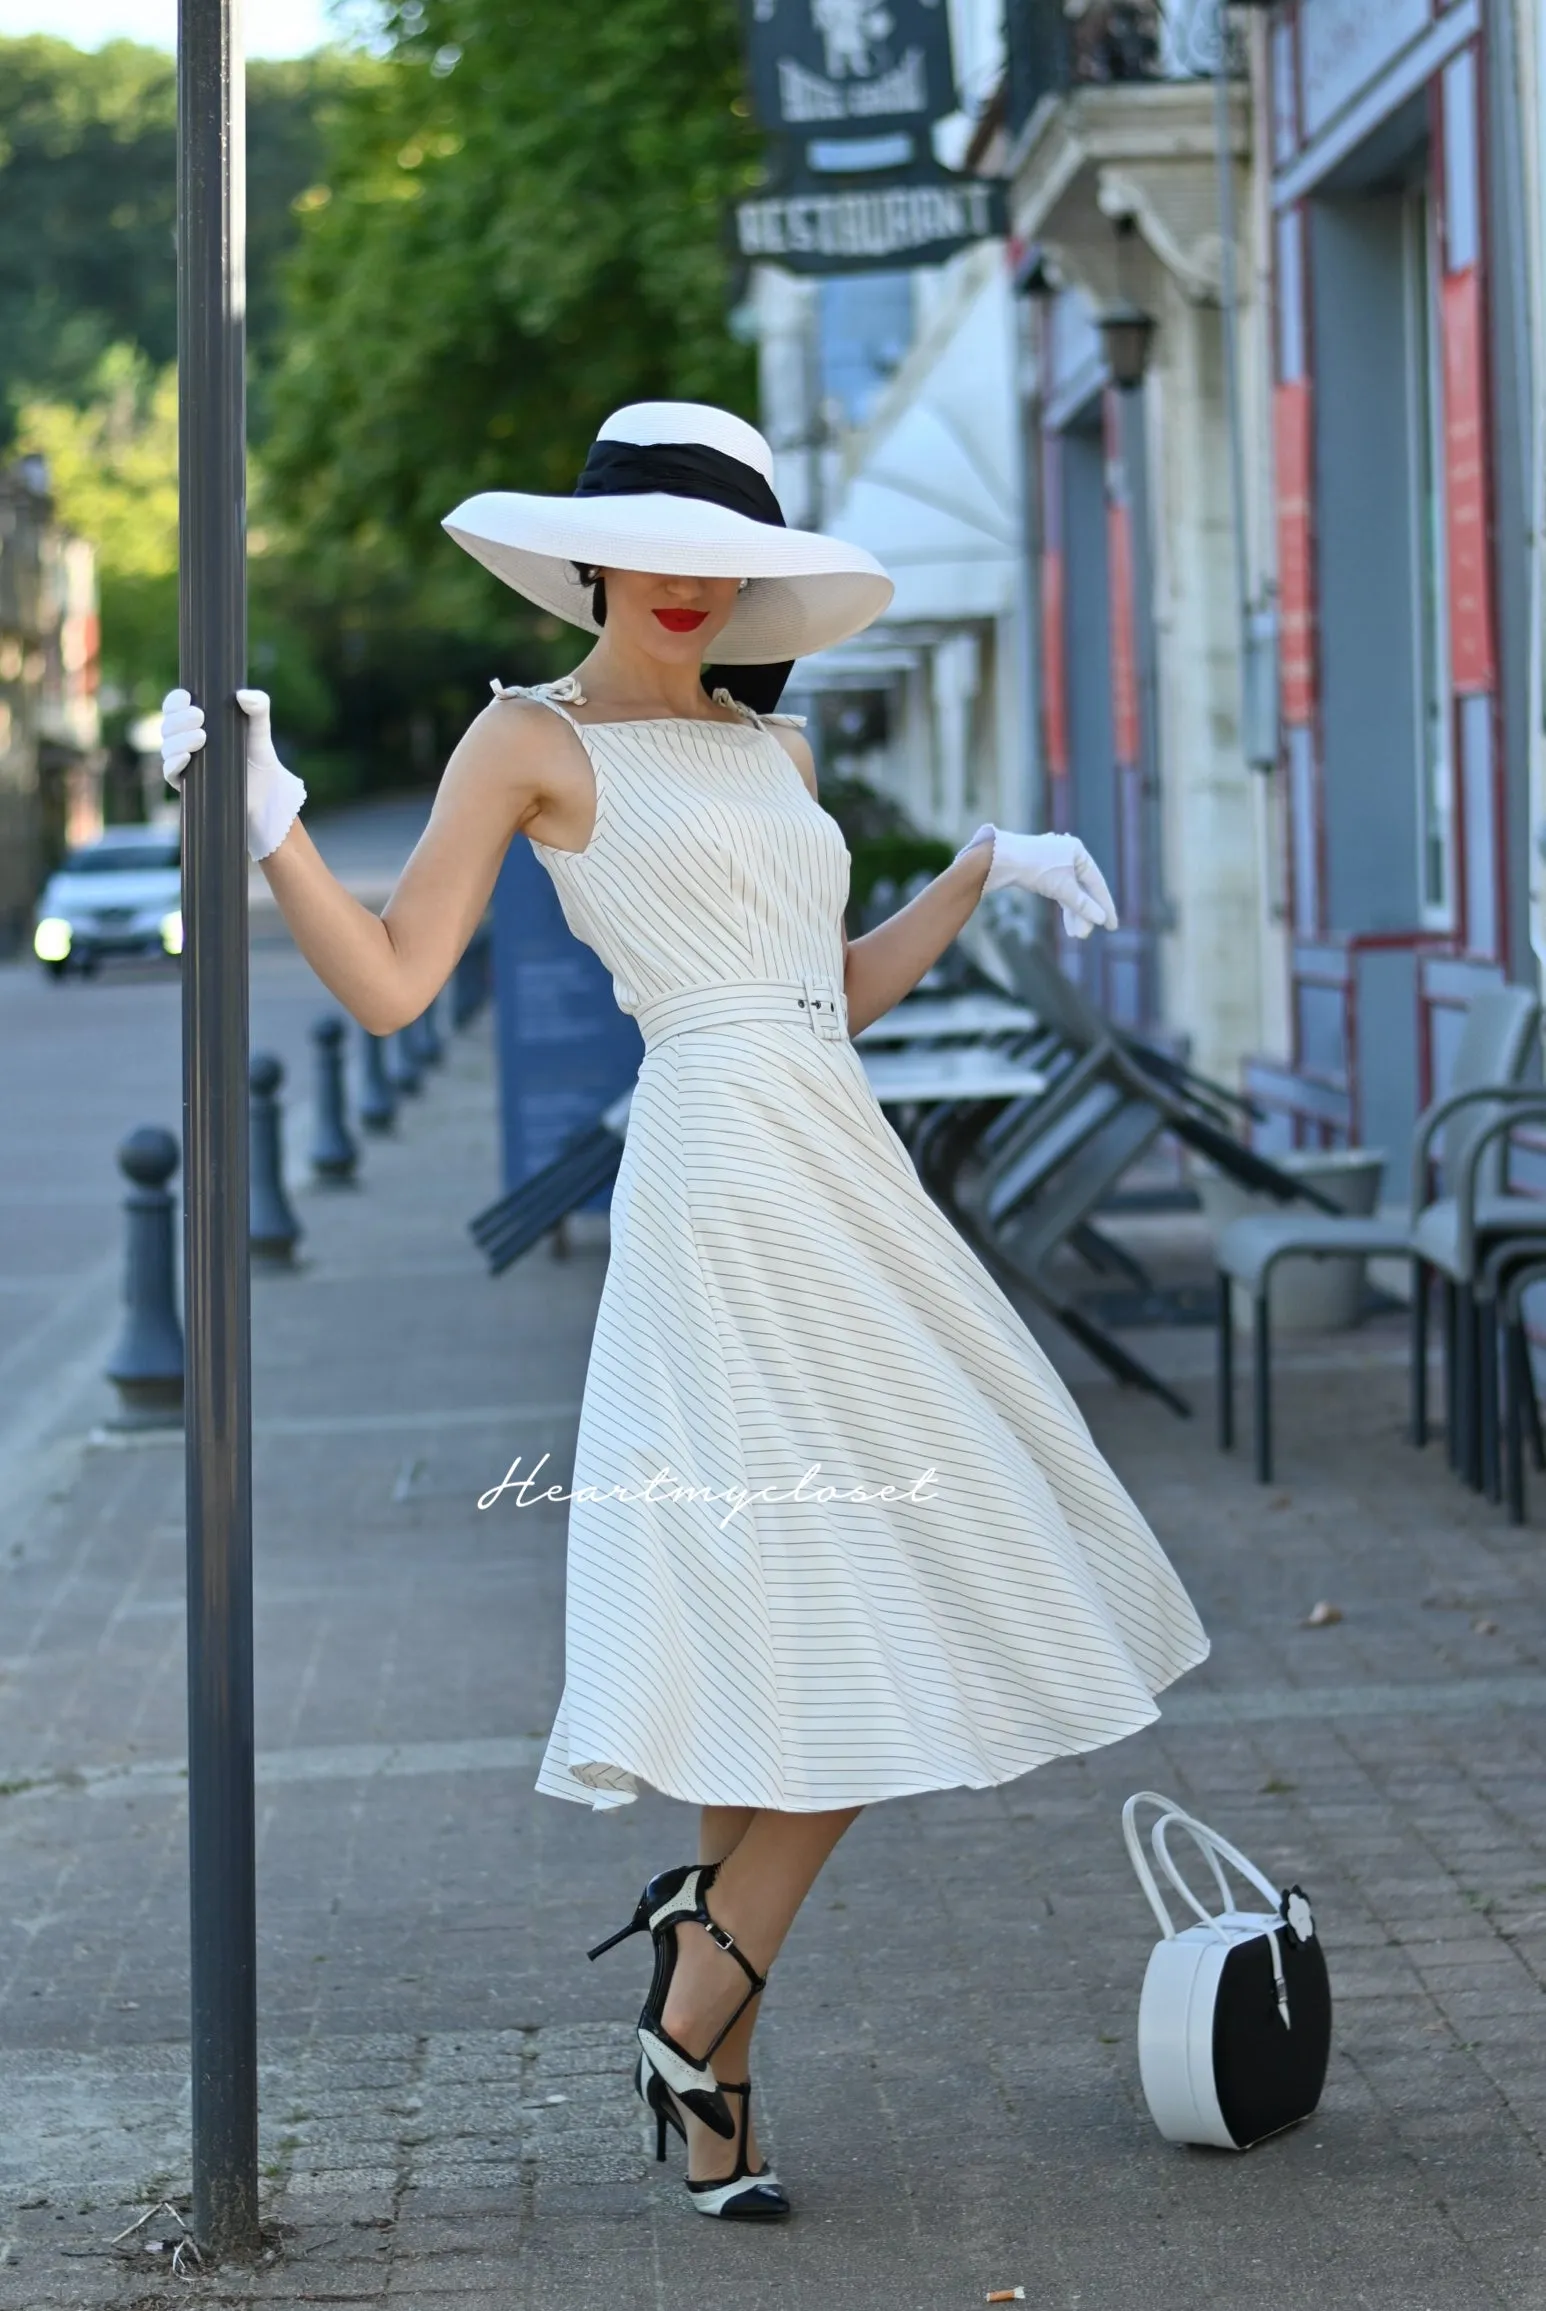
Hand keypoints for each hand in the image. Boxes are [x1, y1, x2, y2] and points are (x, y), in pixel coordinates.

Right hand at [160, 686, 306, 863]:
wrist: (265, 795)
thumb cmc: (259, 758)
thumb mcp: (261, 731)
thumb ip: (258, 708)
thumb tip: (242, 694)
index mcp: (197, 723)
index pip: (175, 706)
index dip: (176, 700)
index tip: (187, 697)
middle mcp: (185, 741)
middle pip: (168, 725)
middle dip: (180, 719)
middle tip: (200, 716)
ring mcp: (184, 763)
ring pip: (167, 746)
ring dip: (179, 740)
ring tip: (201, 737)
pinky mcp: (185, 784)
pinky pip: (169, 772)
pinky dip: (174, 763)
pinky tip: (186, 757)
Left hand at [956, 822, 1117, 939]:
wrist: (999, 860)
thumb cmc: (1035, 869)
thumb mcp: (1063, 889)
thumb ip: (1083, 905)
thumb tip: (1101, 919)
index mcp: (1078, 851)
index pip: (1097, 883)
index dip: (1106, 906)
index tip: (1112, 926)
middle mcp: (1068, 853)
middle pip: (1083, 889)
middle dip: (1085, 914)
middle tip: (1084, 936)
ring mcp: (1053, 861)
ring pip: (1070, 891)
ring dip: (1074, 913)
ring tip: (1075, 935)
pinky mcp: (1040, 870)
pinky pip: (1059, 890)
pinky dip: (1063, 905)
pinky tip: (1068, 923)